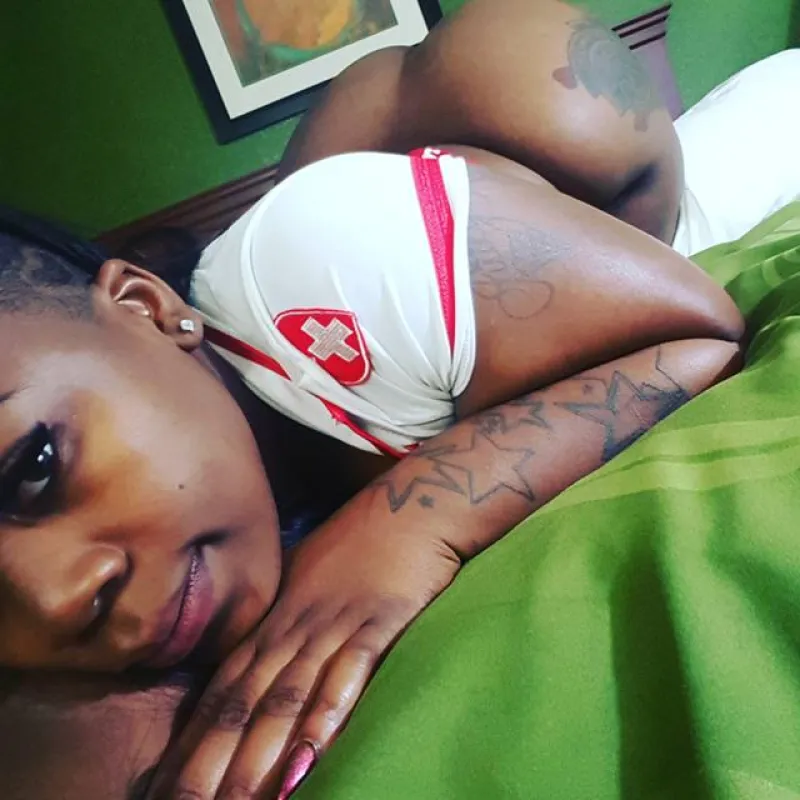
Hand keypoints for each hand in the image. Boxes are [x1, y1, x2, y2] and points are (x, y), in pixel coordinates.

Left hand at [146, 505, 459, 798]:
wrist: (409, 506)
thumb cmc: (358, 546)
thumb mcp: (306, 583)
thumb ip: (280, 627)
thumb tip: (256, 666)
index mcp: (272, 623)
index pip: (220, 693)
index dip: (190, 743)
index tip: (163, 788)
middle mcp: (291, 630)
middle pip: (241, 706)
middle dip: (208, 765)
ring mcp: (331, 627)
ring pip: (284, 699)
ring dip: (257, 757)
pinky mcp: (376, 624)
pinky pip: (347, 675)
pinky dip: (325, 718)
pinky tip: (309, 760)